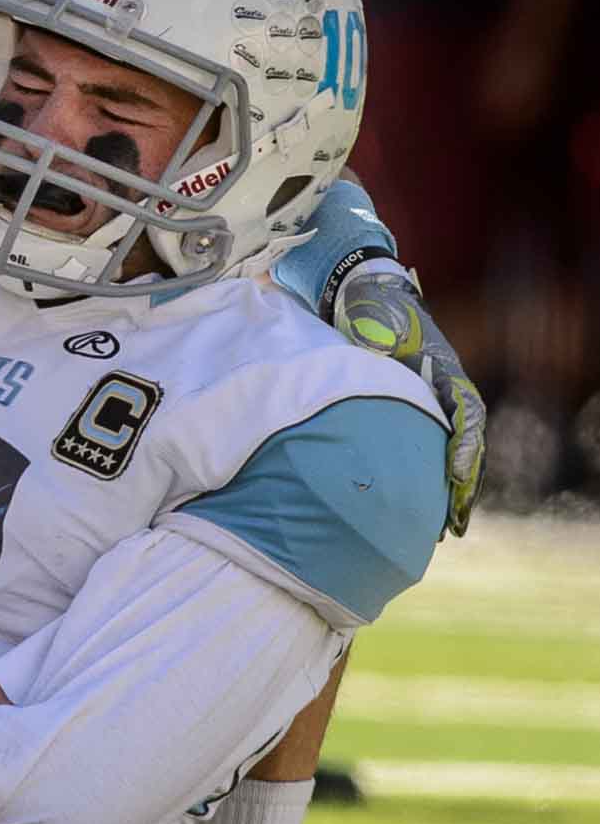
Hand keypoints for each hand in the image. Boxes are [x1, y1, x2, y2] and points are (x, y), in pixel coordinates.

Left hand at [333, 269, 485, 536]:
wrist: (357, 295)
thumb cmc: (367, 306)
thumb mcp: (372, 316)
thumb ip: (376, 334)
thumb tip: (376, 346)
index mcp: (443, 367)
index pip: (465, 410)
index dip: (464, 443)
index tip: (456, 474)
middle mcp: (443, 387)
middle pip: (467, 440)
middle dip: (465, 481)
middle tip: (458, 521)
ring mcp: (430, 400)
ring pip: (452, 450)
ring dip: (454, 489)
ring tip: (450, 528)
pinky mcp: (410, 410)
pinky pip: (430, 450)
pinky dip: (433, 479)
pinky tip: (427, 510)